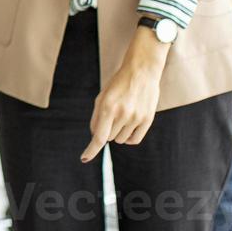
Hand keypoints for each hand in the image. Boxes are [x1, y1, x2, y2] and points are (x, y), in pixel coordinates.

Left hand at [81, 27, 168, 160]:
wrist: (142, 71)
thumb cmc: (118, 84)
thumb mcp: (102, 96)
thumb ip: (97, 117)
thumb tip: (96, 137)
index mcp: (108, 107)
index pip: (99, 136)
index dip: (91, 150)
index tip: (84, 158)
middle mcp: (122, 114)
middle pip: (109, 137)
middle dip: (106, 130)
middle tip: (111, 116)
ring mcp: (136, 118)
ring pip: (121, 140)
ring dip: (118, 133)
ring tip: (122, 116)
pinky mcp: (147, 120)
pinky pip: (134, 140)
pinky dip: (128, 138)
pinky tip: (128, 128)